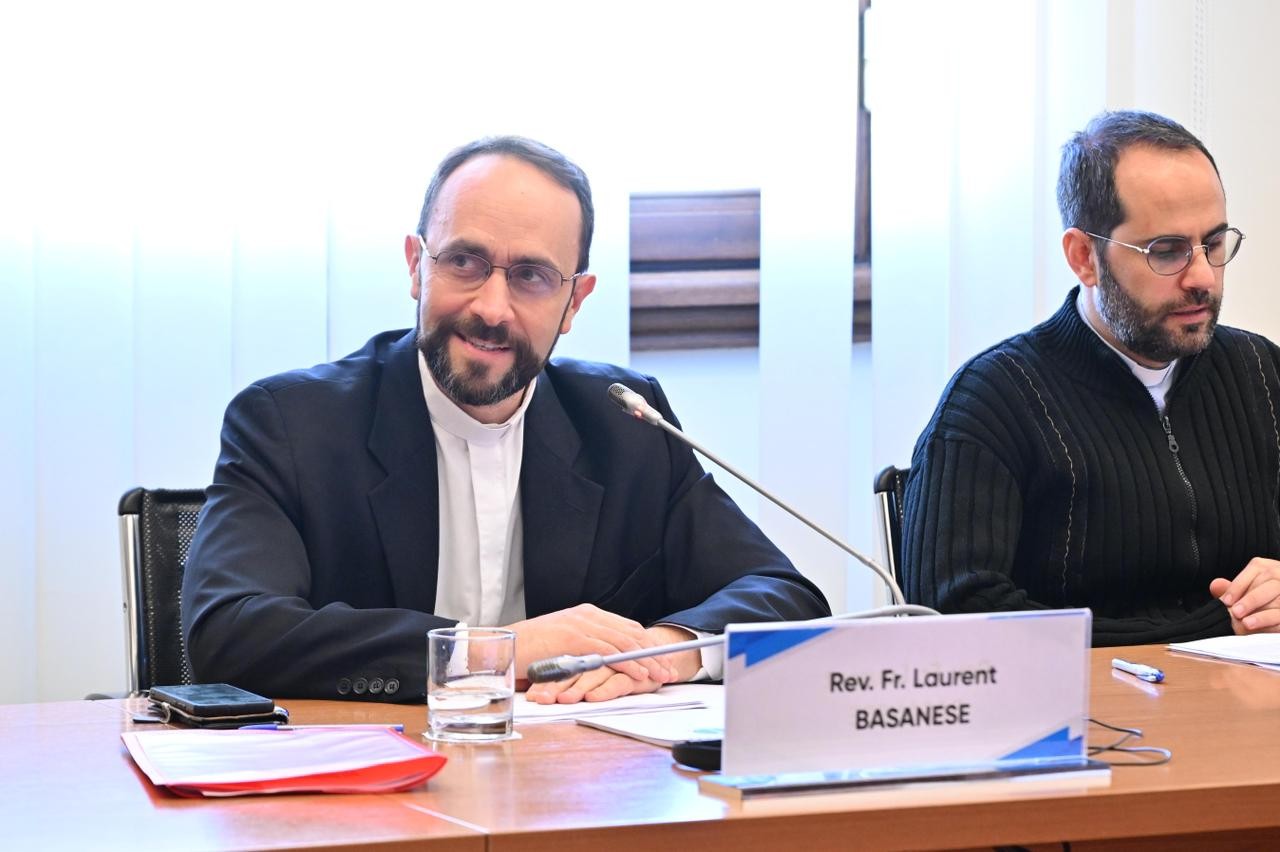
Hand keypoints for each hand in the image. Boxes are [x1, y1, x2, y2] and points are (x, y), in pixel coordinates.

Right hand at [504, 604, 676, 682]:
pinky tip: (640, 673)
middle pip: (630, 632)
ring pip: (624, 641)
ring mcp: (580, 624)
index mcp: (585, 615)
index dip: (646, 643)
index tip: (661, 659)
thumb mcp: (562, 646)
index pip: (625, 627)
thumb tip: (605, 663)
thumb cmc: (528, 652)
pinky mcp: (573, 638)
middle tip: (670, 668)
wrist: (500, 648)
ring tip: (662, 674)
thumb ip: (584, 649)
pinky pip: (608, 651)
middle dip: (653, 652)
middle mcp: (586, 615)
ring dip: (647, 660)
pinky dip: (628, 663)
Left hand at [1209, 557, 1279, 633]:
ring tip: (1246, 623)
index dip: (1239, 586)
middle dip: (1251, 599)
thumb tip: (1215, 585)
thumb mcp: (1246, 591)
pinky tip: (1260, 629)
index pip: (1256, 569)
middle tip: (1235, 612)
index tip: (1225, 601)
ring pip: (1279, 600)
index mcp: (1269, 567)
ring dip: (1262, 614)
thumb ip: (1232, 589)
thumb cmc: (1260, 599)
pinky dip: (1270, 622)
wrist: (1275, 608)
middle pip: (1270, 584)